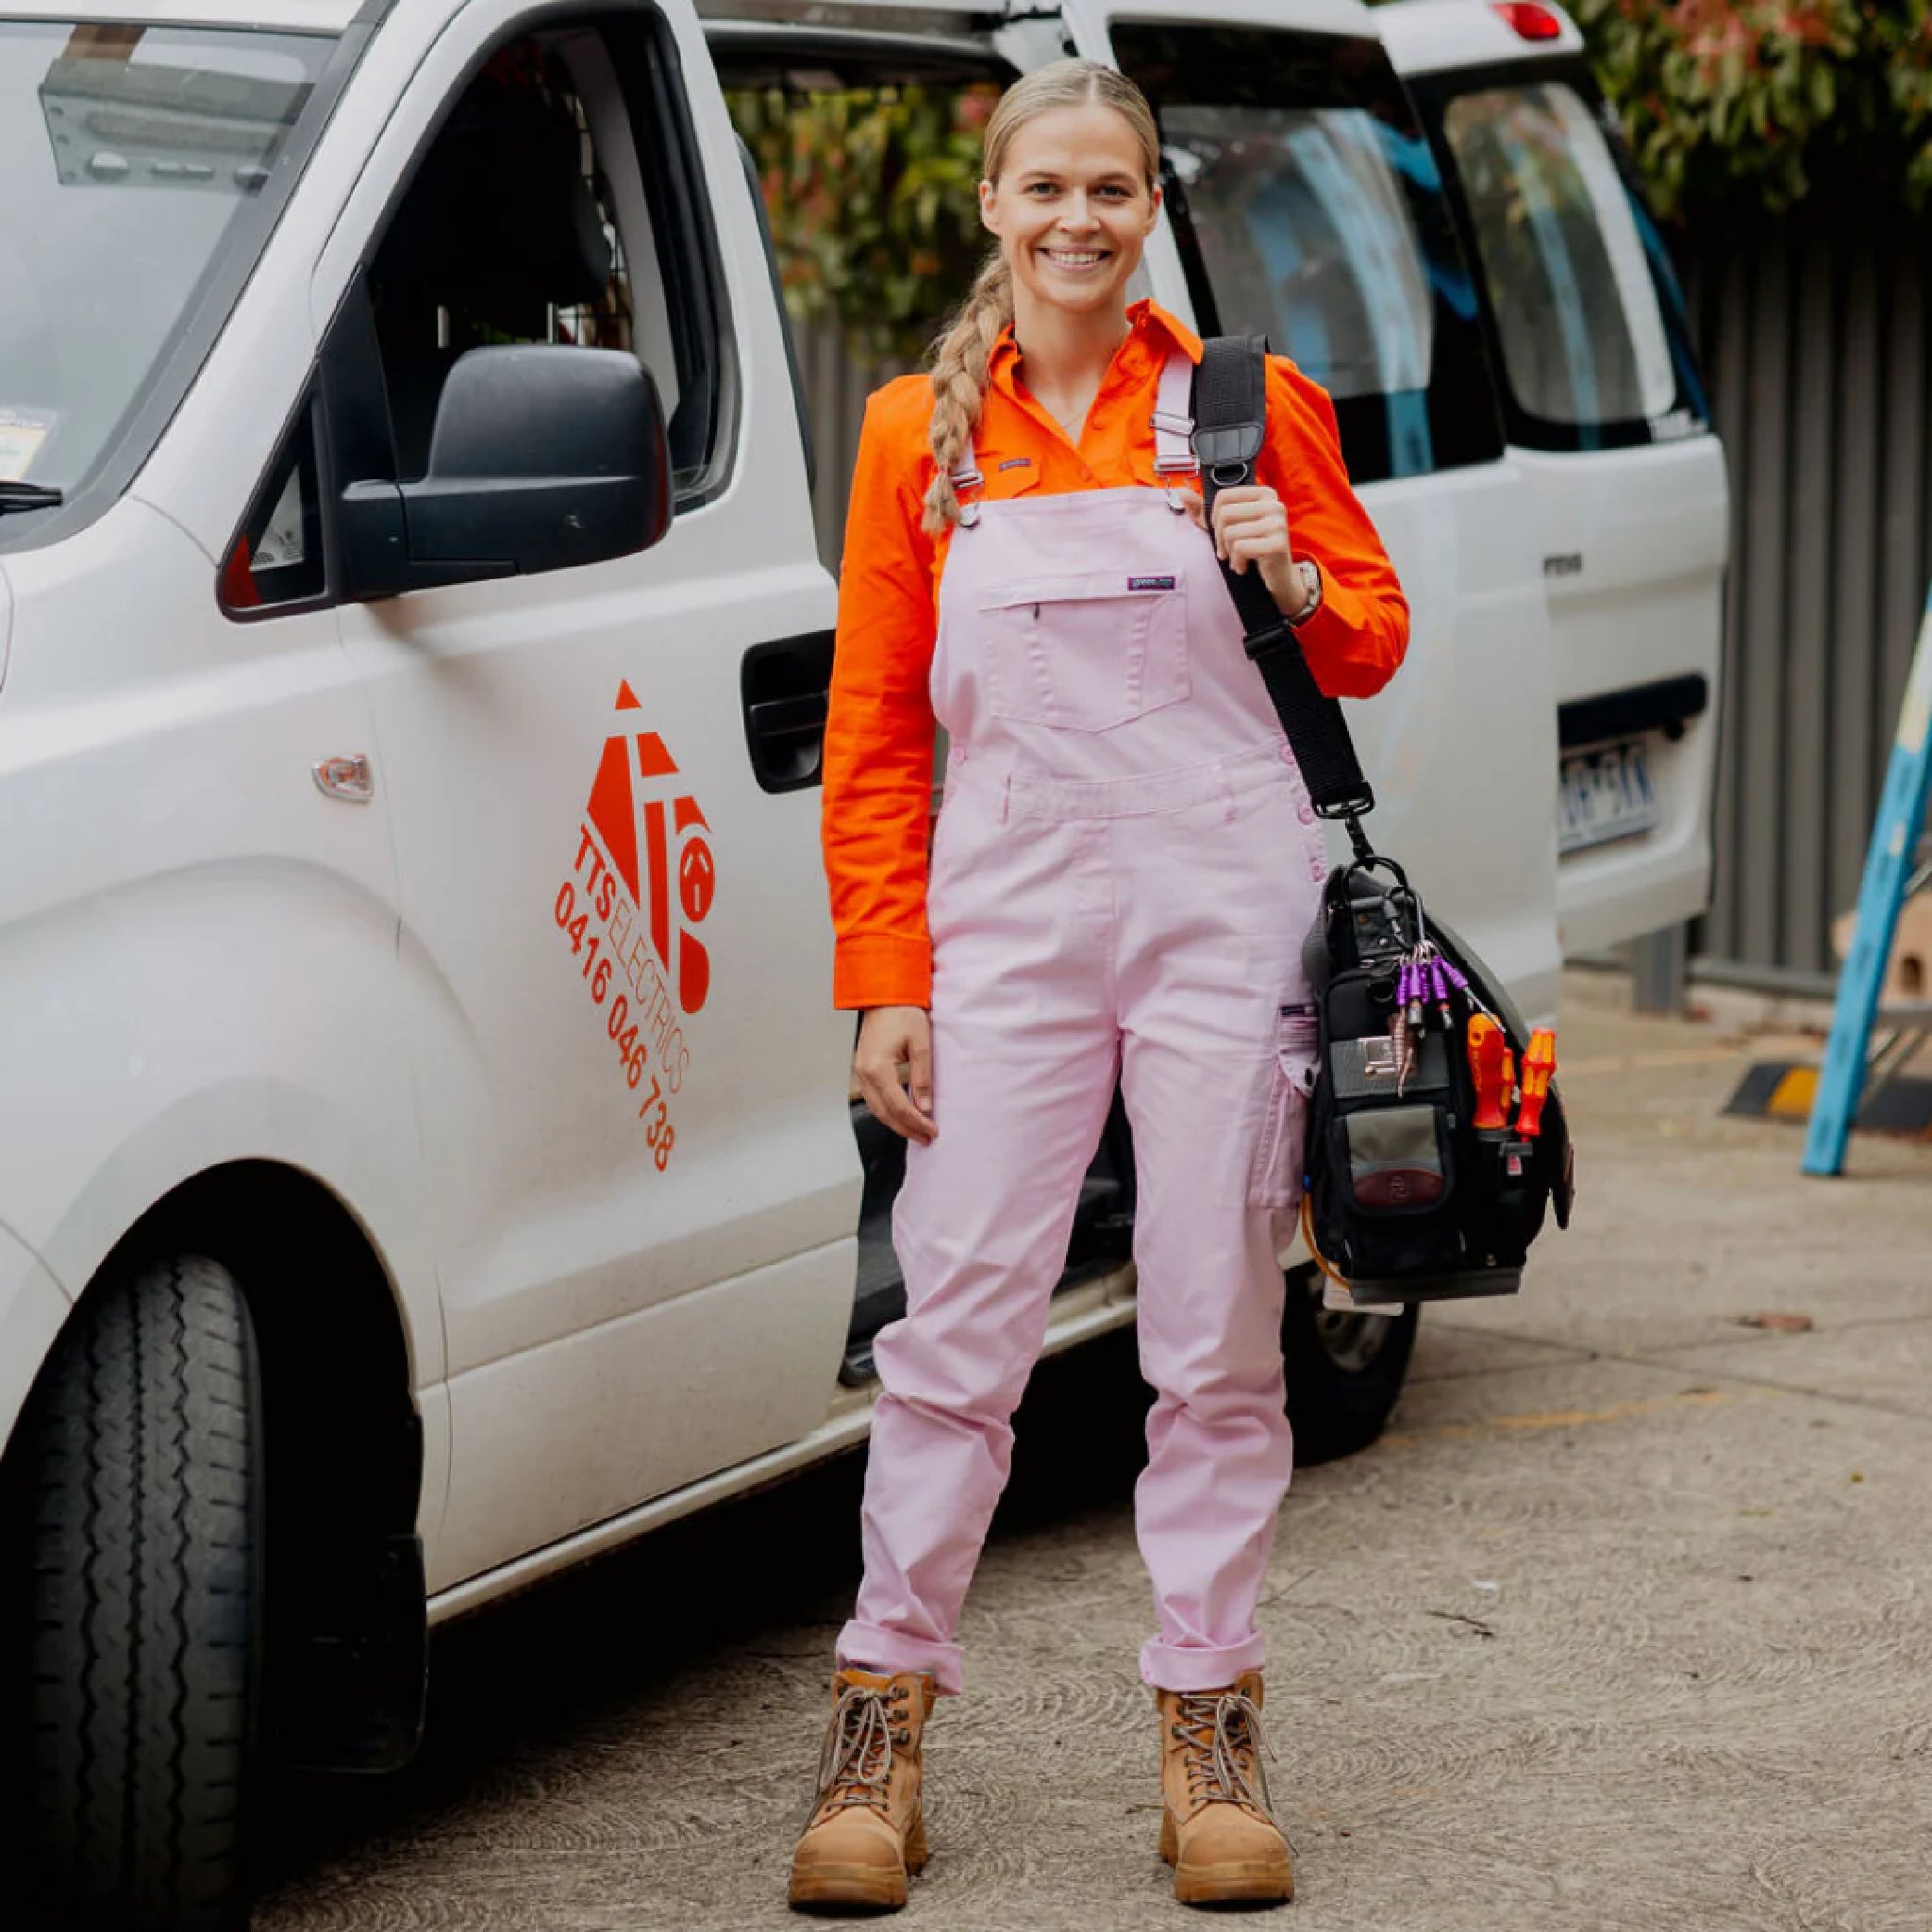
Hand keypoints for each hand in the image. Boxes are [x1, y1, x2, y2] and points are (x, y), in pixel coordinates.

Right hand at [855, 1005, 935, 1142]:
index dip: (916, 1122)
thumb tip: (925, 1107)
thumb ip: (922, 1078)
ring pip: (877, 1108)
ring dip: (896, 1122)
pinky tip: (900, 1114)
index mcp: (878, 1069)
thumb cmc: (903, 1012)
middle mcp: (865, 1073)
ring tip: (915, 1131)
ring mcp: (861, 1071)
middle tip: (926, 1138)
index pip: (899, 1107)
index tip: (932, 1131)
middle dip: (906, 1129)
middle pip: (885, 1113)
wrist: (885, 993)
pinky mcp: (863, 1067)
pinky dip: (887, 1110)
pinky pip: (873, 1098)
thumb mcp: (920, 1044)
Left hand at [1188, 485, 1308, 616]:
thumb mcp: (1226, 527)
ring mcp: (1277, 523)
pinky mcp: (1277, 543)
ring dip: (1229, 552)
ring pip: (1231, 533)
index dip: (1214, 518)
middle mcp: (1274, 504)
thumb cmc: (1251, 549)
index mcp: (1263, 493)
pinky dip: (1237, 562)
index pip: (1223, 496)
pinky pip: (1240, 548)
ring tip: (1237, 560)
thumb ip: (1204, 510)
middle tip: (1227, 552)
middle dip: (1220, 538)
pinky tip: (1244, 567)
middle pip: (1225, 514)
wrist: (1277, 577)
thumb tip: (1182, 492)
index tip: (1222, 533)